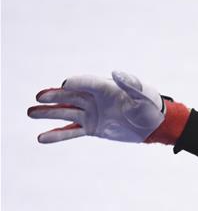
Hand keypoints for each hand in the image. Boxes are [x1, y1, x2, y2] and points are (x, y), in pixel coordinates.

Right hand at [27, 71, 177, 143]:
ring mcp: (90, 114)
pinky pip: (71, 132)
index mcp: (103, 87)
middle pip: (69, 97)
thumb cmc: (150, 106)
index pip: (84, 83)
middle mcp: (93, 99)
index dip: (74, 84)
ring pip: (65, 113)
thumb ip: (130, 84)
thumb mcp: (143, 94)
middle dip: (54, 97)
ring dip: (48, 114)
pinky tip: (41, 137)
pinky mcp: (91, 128)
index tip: (64, 86)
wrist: (154, 125)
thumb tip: (117, 73)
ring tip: (30, 112)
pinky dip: (57, 135)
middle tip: (39, 97)